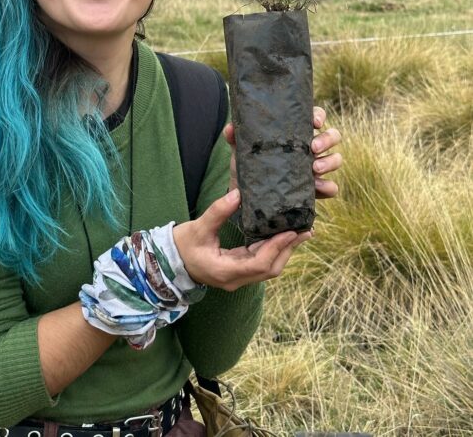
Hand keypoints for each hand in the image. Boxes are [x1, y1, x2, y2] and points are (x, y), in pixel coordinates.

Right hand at [173, 189, 311, 290]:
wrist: (169, 262)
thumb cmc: (182, 245)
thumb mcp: (198, 227)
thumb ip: (218, 211)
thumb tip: (238, 193)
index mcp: (225, 271)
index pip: (259, 264)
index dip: (277, 247)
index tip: (291, 231)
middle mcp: (234, 279)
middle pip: (269, 269)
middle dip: (288, 249)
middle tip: (305, 230)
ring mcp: (236, 278)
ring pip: (268, 269)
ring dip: (284, 251)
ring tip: (300, 233)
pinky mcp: (237, 272)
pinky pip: (260, 264)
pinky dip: (273, 251)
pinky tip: (281, 238)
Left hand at [222, 106, 342, 198]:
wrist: (248, 193)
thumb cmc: (250, 164)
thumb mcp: (241, 150)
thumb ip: (235, 137)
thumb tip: (230, 128)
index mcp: (297, 132)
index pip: (315, 117)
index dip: (319, 116)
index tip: (314, 122)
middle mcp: (311, 147)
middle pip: (333, 136)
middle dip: (327, 139)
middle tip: (312, 147)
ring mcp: (317, 167)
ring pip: (336, 159)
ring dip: (330, 162)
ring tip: (314, 168)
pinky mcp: (317, 189)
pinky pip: (332, 187)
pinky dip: (328, 186)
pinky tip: (316, 187)